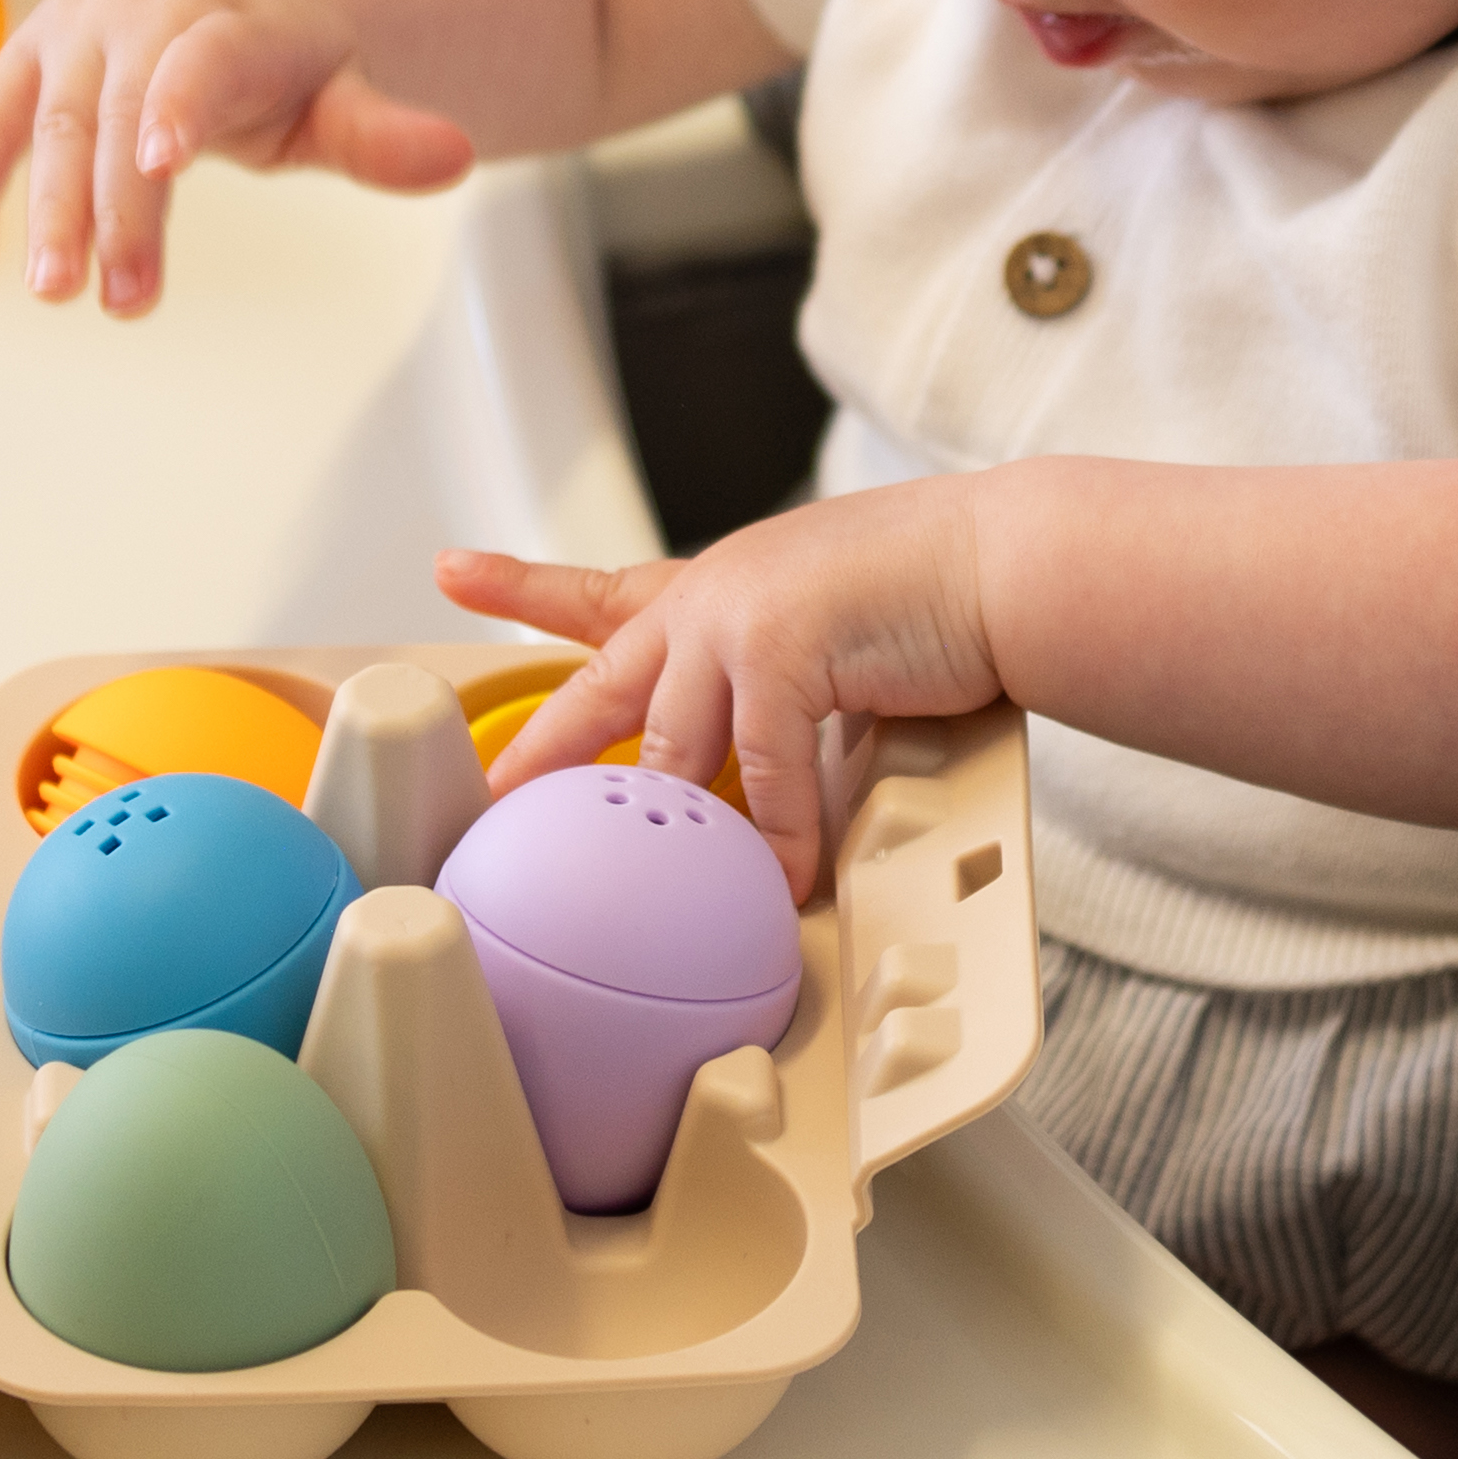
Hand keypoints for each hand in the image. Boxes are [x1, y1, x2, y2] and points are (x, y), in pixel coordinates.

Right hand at [0, 0, 472, 314]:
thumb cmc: (288, 66)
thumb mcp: (344, 97)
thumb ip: (383, 134)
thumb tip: (459, 155)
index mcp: (230, 21)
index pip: (203, 62)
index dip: (180, 104)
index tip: (162, 162)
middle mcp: (143, 13)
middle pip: (122, 115)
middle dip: (118, 210)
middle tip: (121, 298)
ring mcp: (76, 31)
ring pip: (51, 125)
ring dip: (43, 213)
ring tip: (52, 291)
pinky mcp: (25, 57)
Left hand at [442, 481, 1001, 898]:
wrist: (1004, 562)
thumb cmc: (939, 600)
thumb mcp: (836, 638)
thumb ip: (783, 705)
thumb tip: (765, 806)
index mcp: (720, 586)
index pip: (605, 591)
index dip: (521, 585)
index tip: (453, 570)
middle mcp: (712, 594)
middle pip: (601, 690)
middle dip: (542, 758)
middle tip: (492, 810)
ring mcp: (736, 618)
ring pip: (673, 752)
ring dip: (686, 834)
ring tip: (682, 896)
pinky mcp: (778, 651)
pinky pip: (760, 776)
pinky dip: (780, 838)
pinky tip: (790, 879)